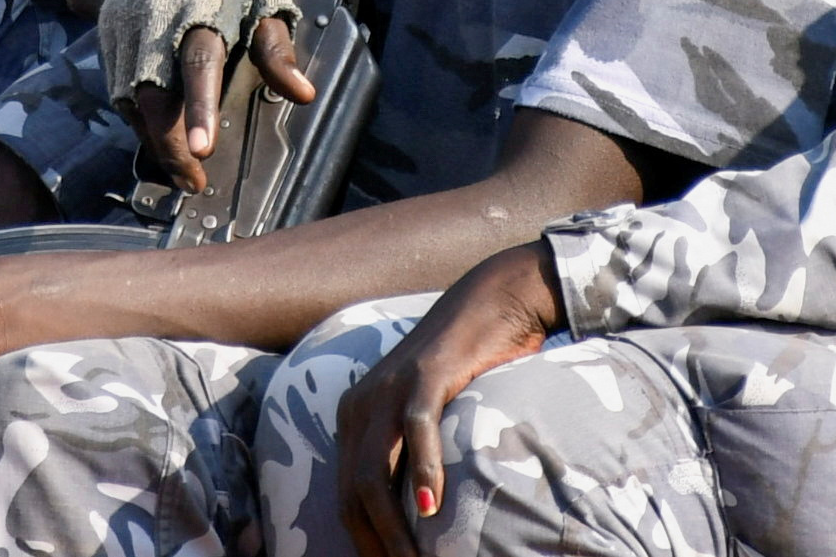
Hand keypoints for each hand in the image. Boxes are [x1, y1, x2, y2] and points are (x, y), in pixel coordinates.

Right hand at [129, 15, 316, 194]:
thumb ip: (277, 50)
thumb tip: (302, 95)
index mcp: (202, 6)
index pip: (198, 65)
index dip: (198, 110)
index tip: (202, 152)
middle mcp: (156, 13)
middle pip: (153, 90)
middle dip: (169, 143)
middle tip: (193, 180)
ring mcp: (126, 19)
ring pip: (129, 92)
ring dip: (150, 134)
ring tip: (177, 164)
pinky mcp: (108, 23)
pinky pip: (116, 80)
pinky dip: (135, 111)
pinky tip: (156, 128)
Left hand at [336, 244, 563, 556]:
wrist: (490, 302)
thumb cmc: (465, 370)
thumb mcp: (424, 417)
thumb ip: (409, 455)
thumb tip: (419, 513)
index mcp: (353, 417)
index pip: (344, 496)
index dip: (363, 541)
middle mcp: (360, 404)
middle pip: (352, 492)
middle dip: (374, 544)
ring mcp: (388, 388)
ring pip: (375, 471)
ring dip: (394, 527)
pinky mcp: (424, 375)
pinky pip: (415, 429)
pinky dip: (423, 470)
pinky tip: (432, 506)